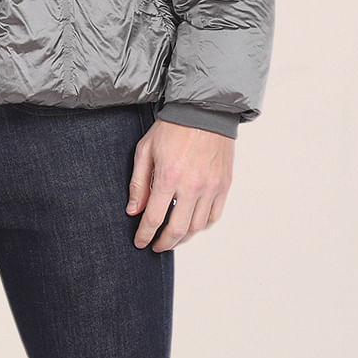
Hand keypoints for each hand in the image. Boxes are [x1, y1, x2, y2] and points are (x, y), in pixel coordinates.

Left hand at [127, 118, 233, 250]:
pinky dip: (202, 225)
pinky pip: (214, 216)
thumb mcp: (145, 150)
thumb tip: (134, 210)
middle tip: (156, 246)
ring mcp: (211, 187)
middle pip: (177, 230)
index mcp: (168, 177)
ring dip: (183, 237)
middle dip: (164, 243)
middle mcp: (192, 186)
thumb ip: (138, 183)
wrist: (204, 111)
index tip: (140, 242)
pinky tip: (192, 224)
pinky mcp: (224, 185)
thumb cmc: (172, 128)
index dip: (144, 235)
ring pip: (197, 227)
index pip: (154, 218)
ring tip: (173, 237)